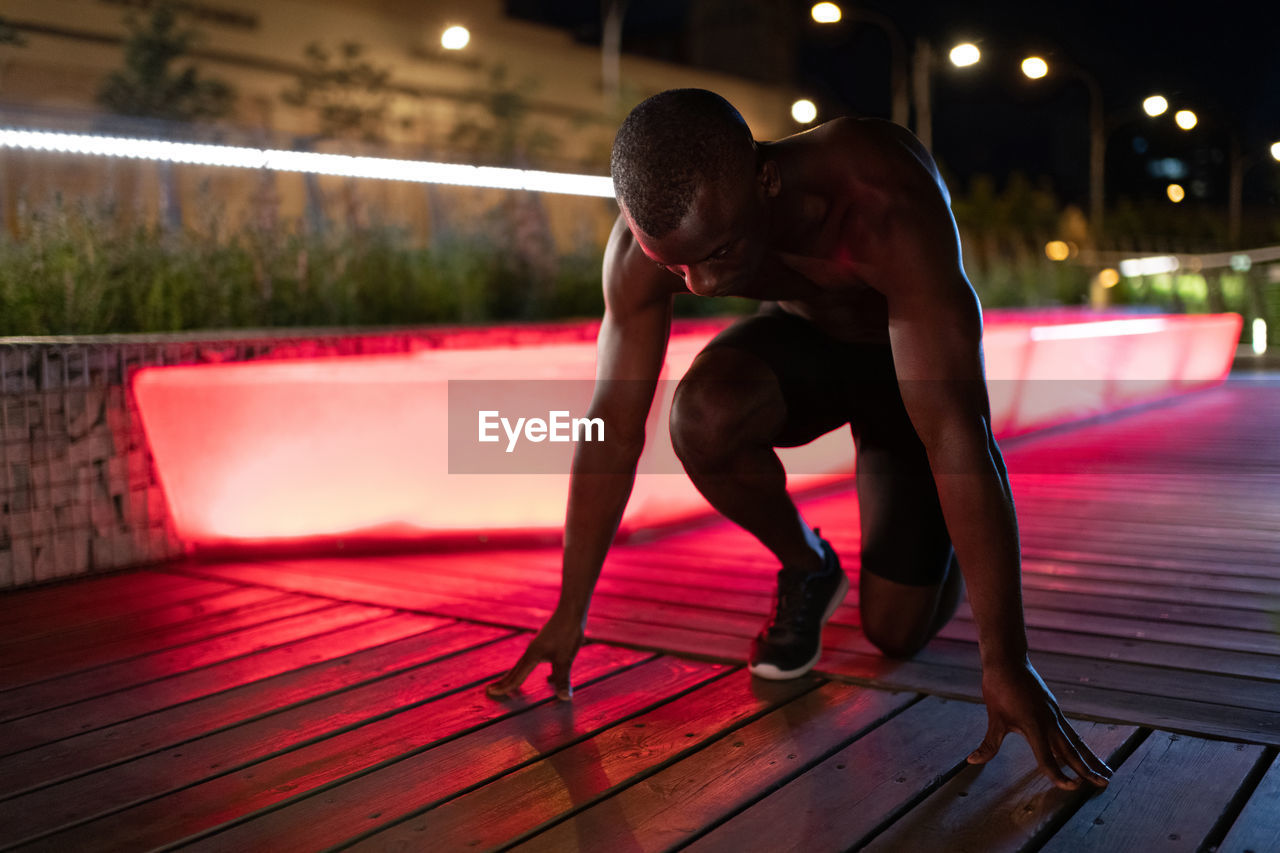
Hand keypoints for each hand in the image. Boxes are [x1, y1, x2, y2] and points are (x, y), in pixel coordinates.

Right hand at [485, 610, 584, 701]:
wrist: (571, 610)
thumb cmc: (568, 633)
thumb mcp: (566, 659)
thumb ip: (563, 679)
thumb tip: (564, 698)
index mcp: (532, 656)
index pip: (516, 676)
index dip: (505, 687)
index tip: (490, 692)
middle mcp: (531, 651)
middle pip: (516, 671)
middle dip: (505, 682)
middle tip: (490, 690)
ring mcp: (538, 647)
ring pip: (525, 666)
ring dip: (517, 677)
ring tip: (512, 685)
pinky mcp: (547, 644)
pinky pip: (537, 662)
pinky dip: (536, 672)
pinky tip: (549, 679)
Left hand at [968, 658, 1112, 790]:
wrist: (1008, 660)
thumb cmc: (998, 688)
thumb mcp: (994, 718)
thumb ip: (988, 744)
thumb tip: (972, 761)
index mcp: (1033, 726)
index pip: (1047, 757)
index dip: (1057, 775)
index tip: (1070, 787)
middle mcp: (1049, 721)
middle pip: (1070, 751)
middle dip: (1086, 770)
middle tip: (1103, 784)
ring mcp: (1054, 715)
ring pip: (1076, 742)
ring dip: (1091, 758)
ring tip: (1106, 773)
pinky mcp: (1055, 709)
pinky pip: (1071, 731)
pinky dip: (1081, 745)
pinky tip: (1087, 753)